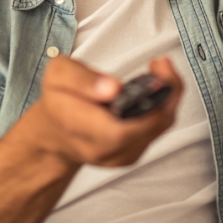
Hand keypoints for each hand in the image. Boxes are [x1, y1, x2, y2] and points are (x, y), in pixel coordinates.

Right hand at [16, 55, 183, 167]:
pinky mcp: (130, 156)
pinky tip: (156, 92)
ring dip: (167, 99)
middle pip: (145, 129)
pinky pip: (155, 133)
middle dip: (163, 94)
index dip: (142, 104)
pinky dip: (162, 109)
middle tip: (161, 66)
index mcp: (76, 126)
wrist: (56, 132)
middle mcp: (98, 148)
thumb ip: (81, 79)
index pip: (116, 130)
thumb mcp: (58, 74)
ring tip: (161, 72)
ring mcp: (116, 157)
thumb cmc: (58, 100)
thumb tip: (112, 89)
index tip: (152, 72)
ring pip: (156, 130)